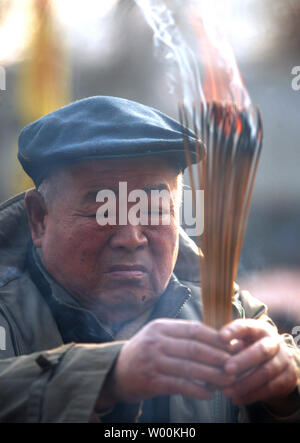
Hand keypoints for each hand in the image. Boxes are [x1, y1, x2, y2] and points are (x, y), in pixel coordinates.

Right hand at [102, 319, 237, 405]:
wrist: (115, 371)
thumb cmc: (144, 352)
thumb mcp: (158, 335)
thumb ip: (182, 335)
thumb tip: (217, 339)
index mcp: (160, 327)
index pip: (194, 329)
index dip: (215, 338)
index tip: (232, 346)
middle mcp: (156, 342)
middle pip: (194, 348)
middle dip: (218, 357)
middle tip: (235, 365)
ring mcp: (152, 361)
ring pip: (190, 368)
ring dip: (212, 376)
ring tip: (227, 381)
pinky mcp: (151, 381)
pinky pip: (180, 386)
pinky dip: (197, 390)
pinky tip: (209, 393)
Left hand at [219, 319, 298, 414]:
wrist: (276, 366)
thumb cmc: (249, 350)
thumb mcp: (240, 344)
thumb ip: (226, 349)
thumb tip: (204, 359)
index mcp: (259, 329)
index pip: (247, 326)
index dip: (234, 331)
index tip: (220, 337)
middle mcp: (274, 342)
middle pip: (261, 350)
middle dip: (243, 360)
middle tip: (226, 369)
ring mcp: (283, 359)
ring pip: (265, 372)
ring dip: (245, 383)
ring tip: (226, 391)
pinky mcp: (288, 377)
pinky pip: (270, 388)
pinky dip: (251, 395)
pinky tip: (236, 399)